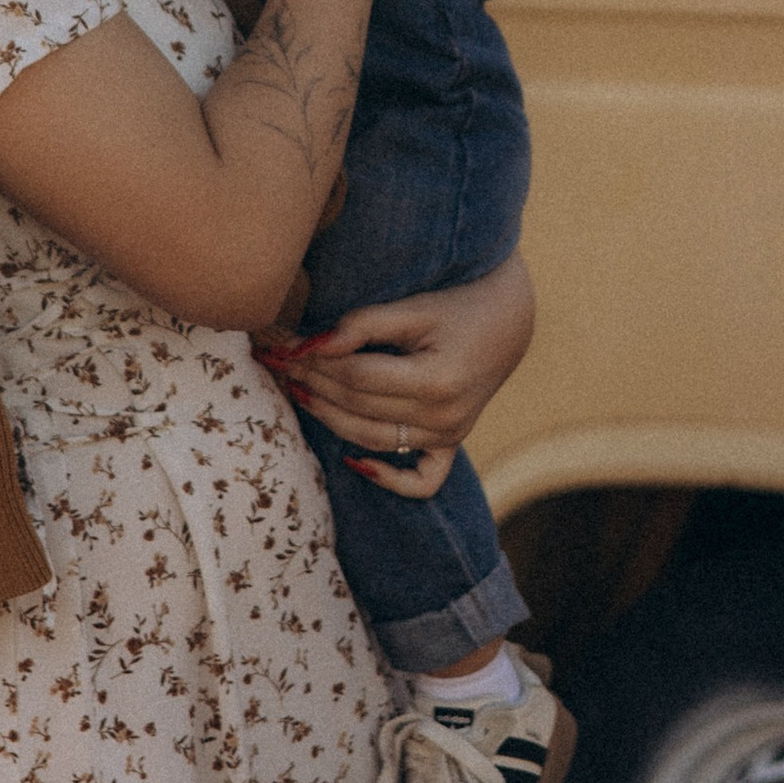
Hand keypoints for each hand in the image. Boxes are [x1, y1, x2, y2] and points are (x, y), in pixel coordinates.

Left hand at [261, 249, 533, 457]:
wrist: (508, 319)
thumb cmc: (458, 302)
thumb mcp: (414, 307)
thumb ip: (364, 325)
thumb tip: (310, 346)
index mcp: (439, 381)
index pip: (358, 377)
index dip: (315, 361)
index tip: (283, 344)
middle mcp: (447, 417)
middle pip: (359, 407)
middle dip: (312, 383)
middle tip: (275, 361)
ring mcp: (451, 435)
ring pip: (372, 439)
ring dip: (329, 417)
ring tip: (296, 390)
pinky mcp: (451, 443)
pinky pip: (420, 480)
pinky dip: (388, 478)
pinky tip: (353, 462)